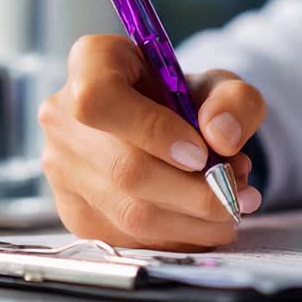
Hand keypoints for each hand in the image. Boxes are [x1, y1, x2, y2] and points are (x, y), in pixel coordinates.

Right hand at [39, 35, 266, 251]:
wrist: (168, 125)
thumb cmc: (188, 99)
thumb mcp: (222, 86)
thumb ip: (234, 100)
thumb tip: (222, 137)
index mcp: (93, 62)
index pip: (101, 99)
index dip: (153, 130)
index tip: (201, 151)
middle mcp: (63, 116)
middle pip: (123, 169)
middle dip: (195, 192)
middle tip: (239, 195)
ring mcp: (61, 169)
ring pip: (128, 213)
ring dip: (193, 221)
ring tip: (231, 207)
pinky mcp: (74, 212)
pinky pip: (127, 239)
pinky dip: (178, 238)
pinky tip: (205, 224)